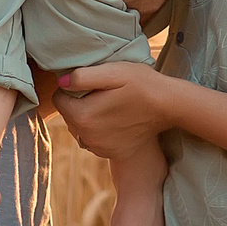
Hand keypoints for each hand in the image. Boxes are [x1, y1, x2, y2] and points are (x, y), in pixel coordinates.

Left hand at [51, 62, 177, 159]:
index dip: (70, 88)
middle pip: (68, 115)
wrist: (168, 107)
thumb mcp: (113, 72)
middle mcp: (86, 136)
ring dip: (87, 117)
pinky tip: (115, 119)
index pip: (58, 99)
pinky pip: (92, 139)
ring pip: (79, 128)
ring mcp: (98, 147)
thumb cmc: (142, 84)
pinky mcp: (108, 153)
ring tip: (109, 105)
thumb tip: (61, 81)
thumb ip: (83, 76)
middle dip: (78, 103)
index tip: (88, 84)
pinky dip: (98, 129)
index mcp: (83, 115)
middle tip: (101, 93)